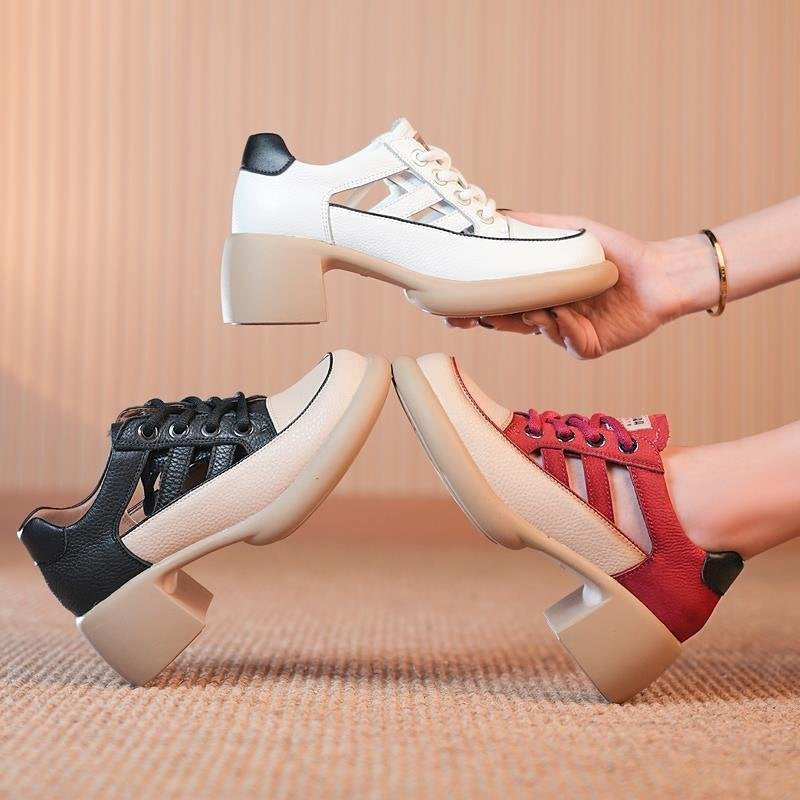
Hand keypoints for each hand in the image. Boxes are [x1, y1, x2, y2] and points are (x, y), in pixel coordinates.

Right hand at [447, 212, 710, 358]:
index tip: (451, 308)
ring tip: (534, 305)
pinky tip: (569, 313)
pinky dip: (567, 328)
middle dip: (489, 319)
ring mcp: (567, 333)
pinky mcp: (589, 346)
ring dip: (533, 318)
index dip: (474, 307)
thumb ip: (534, 225)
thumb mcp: (571, 231)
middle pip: (508, 322)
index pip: (498, 302)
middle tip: (472, 313)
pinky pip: (569, 342)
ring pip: (538, 331)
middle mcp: (548, 315)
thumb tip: (496, 210)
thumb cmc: (614, 251)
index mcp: (539, 293)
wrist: (658, 272)